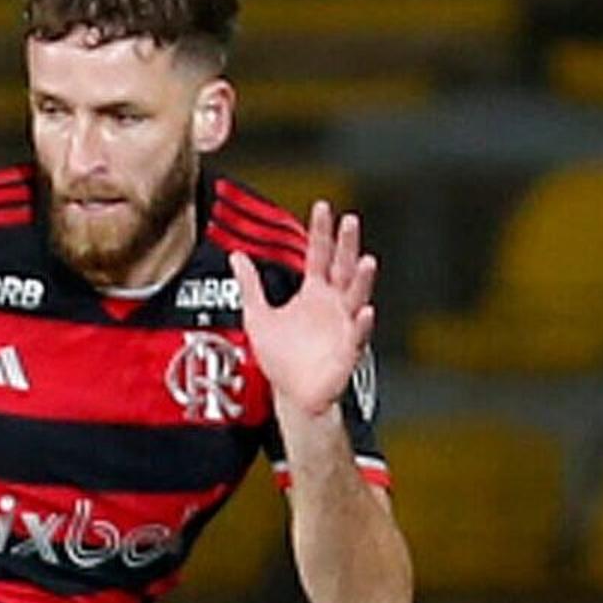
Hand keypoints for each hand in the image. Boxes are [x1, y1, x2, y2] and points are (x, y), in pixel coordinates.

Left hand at [231, 199, 378, 420]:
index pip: (320, 254)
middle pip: (343, 267)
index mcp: (315, 292)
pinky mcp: (348, 350)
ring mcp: (343, 325)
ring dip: (362, 280)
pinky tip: (364, 311)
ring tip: (366, 261)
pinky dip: (361, 324)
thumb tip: (237, 255)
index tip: (323, 207)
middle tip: (350, 221)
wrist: (292, 395)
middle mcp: (333, 304)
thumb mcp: (258, 316)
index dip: (321, 231)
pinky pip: (357, 335)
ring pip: (356, 297)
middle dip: (347, 245)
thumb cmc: (281, 357)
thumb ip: (251, 285)